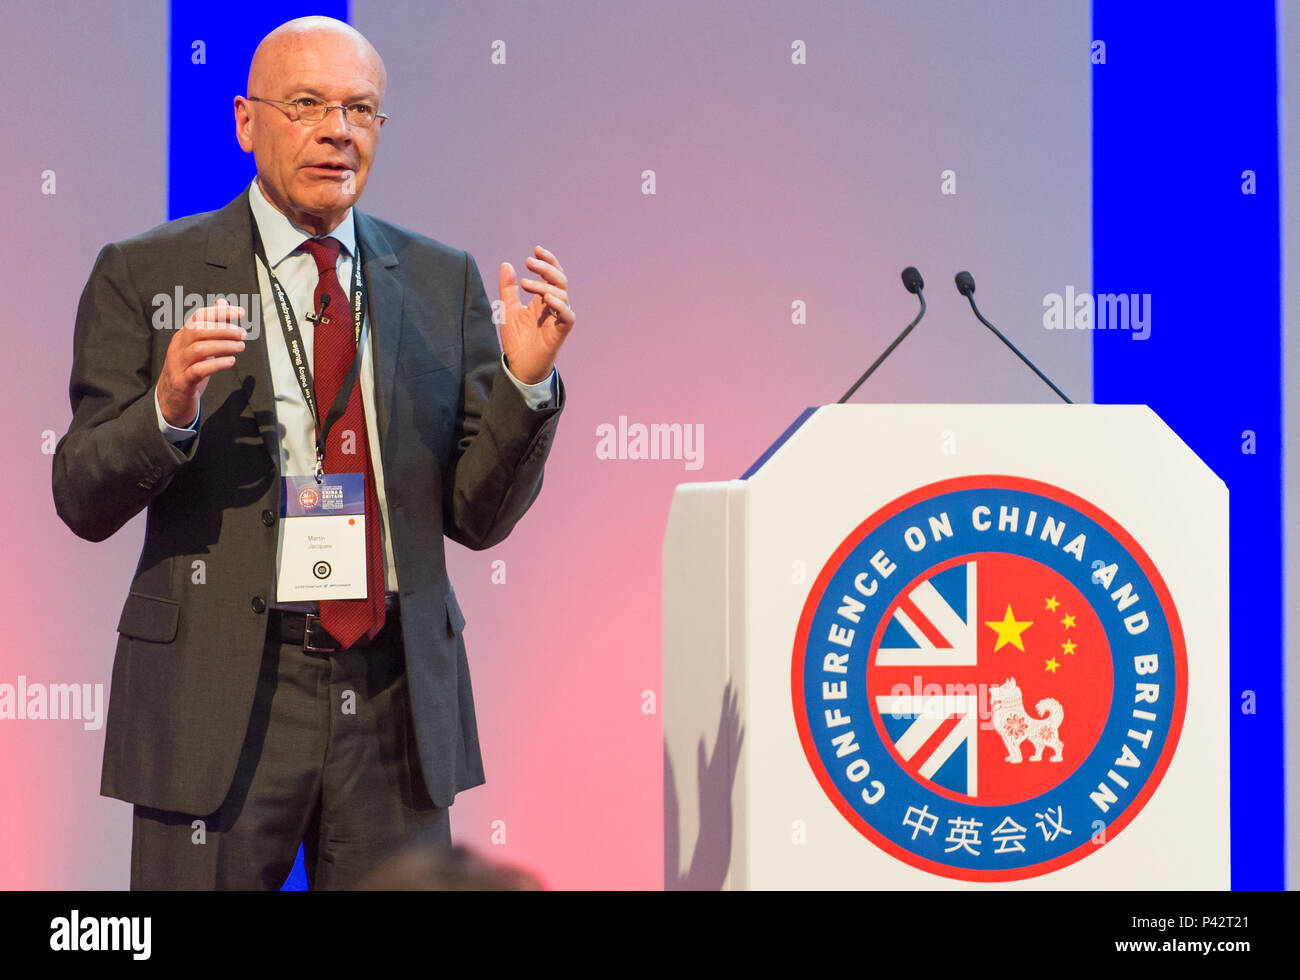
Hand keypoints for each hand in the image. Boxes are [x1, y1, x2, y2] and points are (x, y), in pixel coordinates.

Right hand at [156, 298, 245, 426]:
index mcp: (183, 336)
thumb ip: (211, 326)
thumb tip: (222, 302)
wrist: (170, 400)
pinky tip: (231, 361)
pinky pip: (198, 370)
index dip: (219, 312)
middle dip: (223, 329)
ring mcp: (178, 364)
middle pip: (198, 331)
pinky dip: (216, 364)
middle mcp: (178, 347)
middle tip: (243, 333)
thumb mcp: (199, 346)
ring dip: (223, 346)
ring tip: (241, 347)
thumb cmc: (188, 370)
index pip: (198, 317)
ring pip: (199, 349)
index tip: (240, 312)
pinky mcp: (182, 382)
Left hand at [498, 245, 574, 383]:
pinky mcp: (561, 331)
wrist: (519, 365)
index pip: (551, 274)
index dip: (547, 260)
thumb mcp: (507, 309)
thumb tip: (506, 264)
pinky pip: (567, 315)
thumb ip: (507, 289)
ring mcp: (558, 317)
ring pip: (562, 294)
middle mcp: (553, 305)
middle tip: (529, 261)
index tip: (536, 250)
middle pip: (559, 279)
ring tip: (524, 284)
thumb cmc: (517, 339)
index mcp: (542, 298)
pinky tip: (547, 299)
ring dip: (544, 285)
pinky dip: (559, 305)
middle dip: (546, 267)